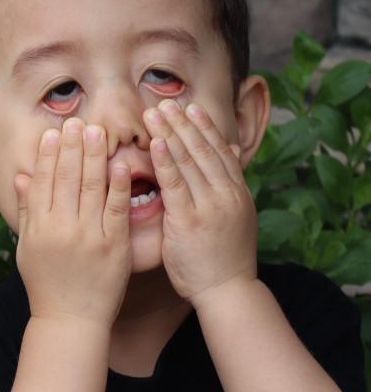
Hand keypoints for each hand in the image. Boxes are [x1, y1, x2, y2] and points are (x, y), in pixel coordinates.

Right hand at [14, 118, 132, 326]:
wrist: (70, 320)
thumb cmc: (46, 284)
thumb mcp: (27, 247)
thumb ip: (27, 211)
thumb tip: (20, 177)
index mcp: (38, 227)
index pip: (42, 181)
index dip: (47, 154)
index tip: (54, 132)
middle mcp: (60, 228)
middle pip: (65, 177)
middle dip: (72, 147)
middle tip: (77, 121)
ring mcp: (88, 236)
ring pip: (90, 187)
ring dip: (94, 156)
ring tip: (98, 131)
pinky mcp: (113, 246)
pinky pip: (117, 210)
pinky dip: (119, 186)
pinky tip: (120, 165)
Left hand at [144, 99, 256, 303]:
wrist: (228, 290)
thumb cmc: (223, 257)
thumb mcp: (234, 216)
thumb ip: (228, 185)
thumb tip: (230, 152)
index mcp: (237, 192)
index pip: (219, 150)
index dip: (203, 127)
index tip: (188, 107)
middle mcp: (227, 194)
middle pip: (203, 149)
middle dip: (183, 123)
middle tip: (164, 101)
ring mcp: (211, 206)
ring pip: (190, 161)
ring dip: (171, 133)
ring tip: (154, 113)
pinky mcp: (191, 220)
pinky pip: (176, 185)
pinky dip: (167, 161)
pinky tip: (156, 143)